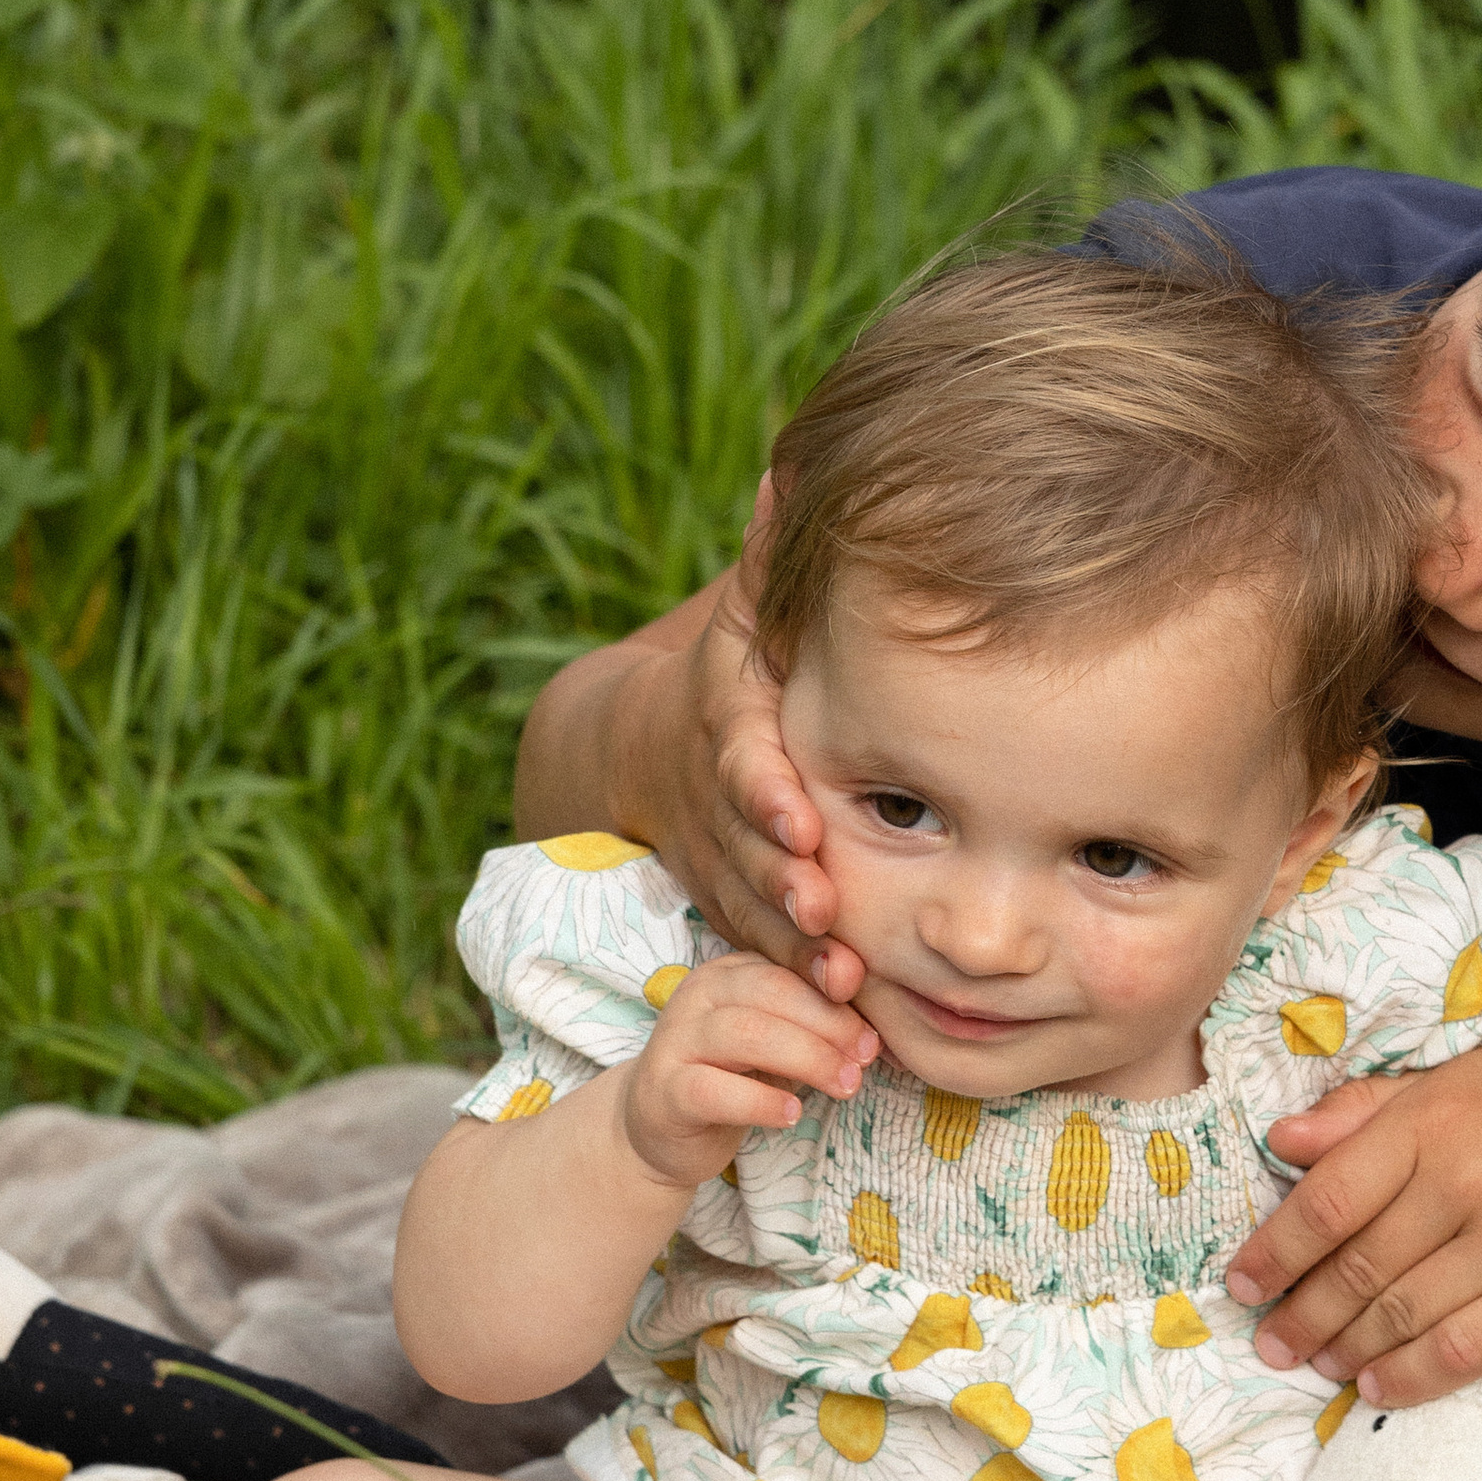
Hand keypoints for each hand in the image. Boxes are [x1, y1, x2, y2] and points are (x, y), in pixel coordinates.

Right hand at [615, 956, 876, 1196]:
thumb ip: (813, 1026)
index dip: (838, 1001)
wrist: (661, 1129)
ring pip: (746, 1035)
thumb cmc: (733, 1078)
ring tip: (844, 1085)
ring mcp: (676, 1040)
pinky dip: (760, 1101)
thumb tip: (877, 1032)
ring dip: (807, 1059)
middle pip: (772, 994)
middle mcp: (698, 995)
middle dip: (829, 1026)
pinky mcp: (665, 1091)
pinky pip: (714, 1089)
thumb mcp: (777, 1043)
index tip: (875, 1038)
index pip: (790, 970)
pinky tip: (791, 1114)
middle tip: (865, 1060)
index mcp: (729, 972)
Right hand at [616, 488, 866, 1003]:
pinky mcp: (731, 899)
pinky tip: (843, 1010)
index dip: (766, 791)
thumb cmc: (733, 668)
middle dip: (784, 883)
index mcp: (727, 720)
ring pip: (751, 906)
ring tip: (841, 983)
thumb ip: (770, 558)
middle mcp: (717, 793)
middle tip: (826, 918)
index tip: (799, 821)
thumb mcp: (743, 607)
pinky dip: (793, 977)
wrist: (638, 748)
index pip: (743, 755)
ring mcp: (720, 854)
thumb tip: (788, 470)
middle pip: (747, 845)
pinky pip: (758, 944)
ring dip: (792, 946)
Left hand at [1227, 1047, 1481, 1402]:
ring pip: (1404, 1312)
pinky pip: (1465, 1350)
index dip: (1276, 1251)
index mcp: (1437, 1118)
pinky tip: (1378, 1387)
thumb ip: (1369, 1110)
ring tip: (1319, 1363)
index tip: (1242, 1286)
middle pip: (1360, 1265)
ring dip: (1348, 1348)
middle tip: (1273, 1344)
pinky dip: (1411, 1376)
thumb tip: (1281, 1139)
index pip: (1329, 1198)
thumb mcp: (1463, 1082)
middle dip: (1304, 1313)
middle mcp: (1473, 1176)